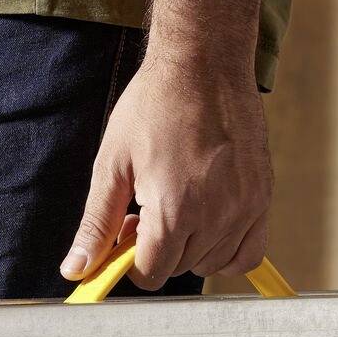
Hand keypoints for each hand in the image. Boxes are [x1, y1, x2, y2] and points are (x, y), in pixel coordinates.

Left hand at [61, 53, 270, 288]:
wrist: (204, 63)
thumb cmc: (155, 105)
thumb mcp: (113, 164)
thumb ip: (97, 223)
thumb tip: (75, 270)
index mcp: (174, 210)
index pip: (151, 274)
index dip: (131, 260)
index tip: (128, 231)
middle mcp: (214, 216)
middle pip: (178, 268)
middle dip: (158, 249)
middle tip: (149, 207)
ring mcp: (243, 209)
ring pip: (210, 264)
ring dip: (189, 248)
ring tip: (178, 205)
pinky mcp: (261, 199)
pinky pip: (248, 254)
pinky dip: (227, 253)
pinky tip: (208, 228)